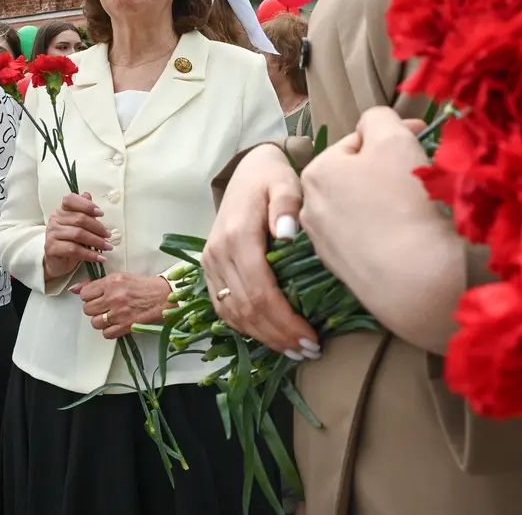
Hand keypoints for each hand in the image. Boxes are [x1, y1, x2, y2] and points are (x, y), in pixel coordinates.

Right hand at [43, 193, 112, 279]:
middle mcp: (55, 220)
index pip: (70, 200)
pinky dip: (90, 254)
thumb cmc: (70, 242)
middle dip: (98, 227)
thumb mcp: (79, 226)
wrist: (57, 262)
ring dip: (97, 241)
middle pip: (79, 219)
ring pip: (78, 234)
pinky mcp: (52, 248)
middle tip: (108, 235)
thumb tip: (88, 195)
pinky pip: (74, 249)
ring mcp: (52, 234)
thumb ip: (84, 212)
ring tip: (107, 246)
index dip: (86, 205)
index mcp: (61, 210)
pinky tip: (99, 257)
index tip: (101, 213)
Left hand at [70, 273, 173, 338]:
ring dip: (101, 321)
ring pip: (95, 322)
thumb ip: (98, 284)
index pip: (85, 293)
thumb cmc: (146, 286)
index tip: (95, 297)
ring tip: (111, 316)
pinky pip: (106, 333)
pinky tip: (117, 324)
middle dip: (94, 309)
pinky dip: (110, 331)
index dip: (88, 297)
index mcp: (112, 282)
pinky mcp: (126, 325)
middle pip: (87, 309)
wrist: (165, 296)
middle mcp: (114, 296)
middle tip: (104, 307)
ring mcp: (119, 312)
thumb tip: (76, 288)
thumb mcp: (121, 278)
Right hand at [201, 144, 318, 357]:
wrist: (247, 171)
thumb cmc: (273, 178)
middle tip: (310, 351)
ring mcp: (210, 263)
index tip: (312, 338)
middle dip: (279, 336)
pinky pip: (223, 307)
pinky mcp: (209, 269)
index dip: (285, 321)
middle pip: (247, 309)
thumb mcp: (285, 182)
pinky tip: (269, 337)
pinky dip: (245, 327)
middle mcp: (218, 254)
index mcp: (238, 237)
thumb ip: (287, 205)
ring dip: (263, 337)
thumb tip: (288, 234)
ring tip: (294, 350)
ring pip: (232, 314)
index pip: (260, 292)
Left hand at [299, 107, 464, 353]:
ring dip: (386, 201)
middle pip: (357, 175)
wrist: (417, 278)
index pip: (359, 140)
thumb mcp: (394, 138)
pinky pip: (368, 238)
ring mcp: (325, 244)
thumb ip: (379, 117)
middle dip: (387, 170)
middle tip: (420, 175)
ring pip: (362, 207)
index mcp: (316, 172)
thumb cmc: (404, 199)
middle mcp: (310, 208)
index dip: (394, 135)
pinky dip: (386, 232)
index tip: (423, 138)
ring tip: (415, 208)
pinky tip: (406, 237)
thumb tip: (375, 125)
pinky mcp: (345, 272)